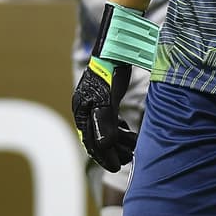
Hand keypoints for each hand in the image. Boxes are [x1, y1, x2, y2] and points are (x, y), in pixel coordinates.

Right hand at [72, 58, 136, 172]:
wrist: (114, 48)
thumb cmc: (109, 72)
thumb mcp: (107, 99)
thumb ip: (106, 122)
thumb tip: (105, 146)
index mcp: (82, 112)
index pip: (92, 142)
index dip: (104, 157)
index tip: (116, 168)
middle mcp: (85, 109)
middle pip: (98, 137)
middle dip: (113, 151)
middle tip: (130, 158)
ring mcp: (94, 103)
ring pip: (105, 129)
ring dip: (119, 140)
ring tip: (134, 146)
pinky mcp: (104, 97)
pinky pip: (109, 119)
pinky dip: (119, 128)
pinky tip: (129, 131)